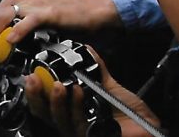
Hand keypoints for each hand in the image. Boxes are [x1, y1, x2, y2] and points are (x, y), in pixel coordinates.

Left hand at [0, 0, 121, 59]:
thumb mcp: (31, 24)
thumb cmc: (61, 18)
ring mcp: (34, 4)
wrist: (88, 10)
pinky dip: (17, 31)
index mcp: (14, 1)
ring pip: (3, 16)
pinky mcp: (48, 12)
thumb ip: (12, 29)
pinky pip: (28, 21)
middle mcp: (20, 0)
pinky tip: (12, 42)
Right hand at [24, 49, 159, 136]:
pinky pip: (79, 123)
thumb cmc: (128, 112)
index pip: (45, 104)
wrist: (147, 127)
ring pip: (60, 120)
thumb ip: (95, 71)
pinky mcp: (92, 136)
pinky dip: (77, 107)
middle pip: (45, 115)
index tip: (30, 75)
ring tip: (58, 84)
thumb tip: (85, 50)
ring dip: (57, 101)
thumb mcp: (108, 86)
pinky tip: (77, 92)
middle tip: (33, 79)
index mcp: (71, 112)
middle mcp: (71, 124)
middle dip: (36, 97)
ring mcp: (80, 132)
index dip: (34, 92)